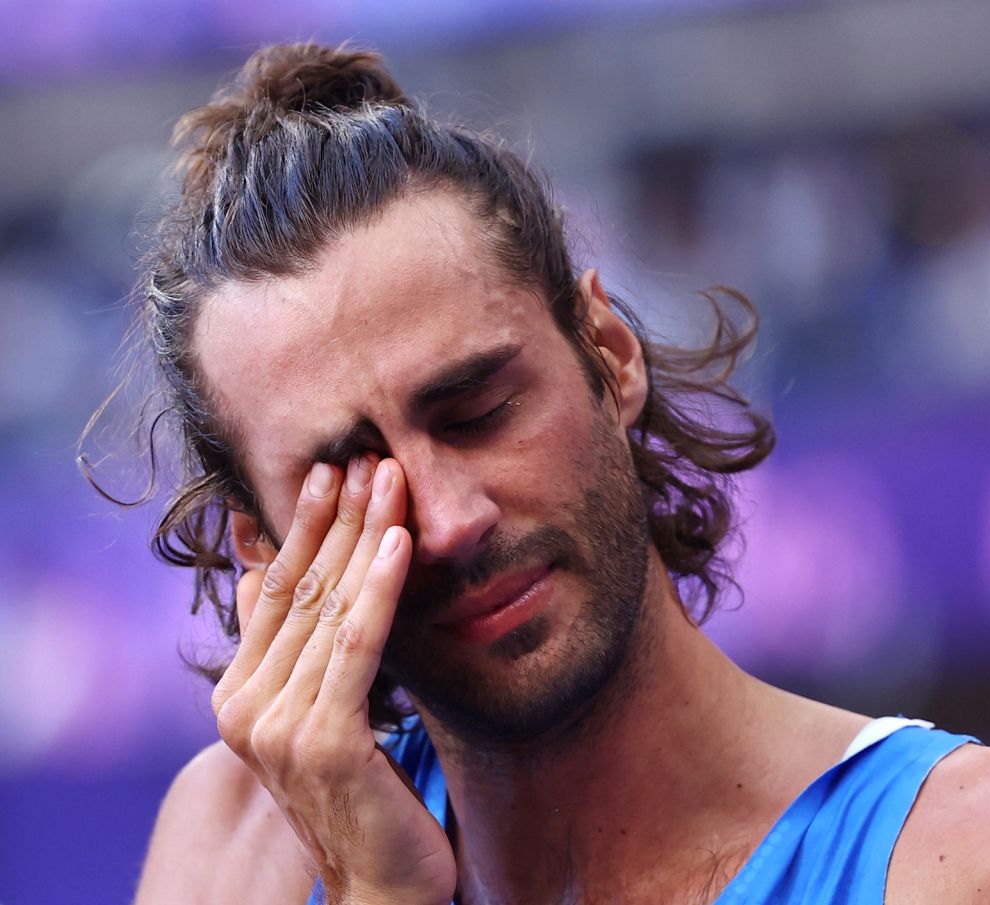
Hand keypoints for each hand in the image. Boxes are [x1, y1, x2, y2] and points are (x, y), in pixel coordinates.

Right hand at [212, 456, 455, 904]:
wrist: (384, 881)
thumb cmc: (364, 790)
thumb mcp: (319, 706)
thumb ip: (291, 644)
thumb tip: (268, 562)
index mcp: (238, 695)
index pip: (273, 591)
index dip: (302, 526)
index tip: (331, 467)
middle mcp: (244, 709)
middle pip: (300, 590)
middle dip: (334, 517)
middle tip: (365, 453)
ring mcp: (278, 727)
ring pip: (329, 608)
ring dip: (361, 535)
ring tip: (388, 477)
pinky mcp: (324, 741)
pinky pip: (358, 646)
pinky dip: (380, 589)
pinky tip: (401, 542)